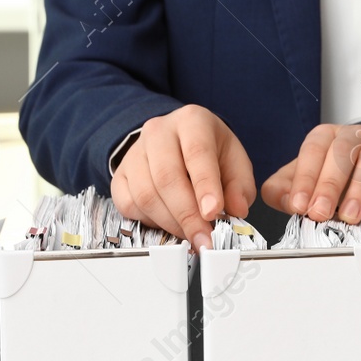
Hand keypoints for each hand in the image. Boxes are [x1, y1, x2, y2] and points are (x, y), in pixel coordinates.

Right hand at [111, 105, 255, 251]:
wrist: (178, 143)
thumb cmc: (210, 152)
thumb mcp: (235, 162)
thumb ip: (240, 187)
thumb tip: (237, 210)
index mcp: (192, 122)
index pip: (197, 153)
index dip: (205, 186)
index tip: (213, 214)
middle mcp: (159, 132)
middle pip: (167, 177)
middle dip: (188, 215)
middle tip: (204, 238)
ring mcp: (135, 152)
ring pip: (146, 194)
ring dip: (170, 222)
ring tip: (191, 234)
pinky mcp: (119, 173)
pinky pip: (127, 204)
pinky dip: (149, 221)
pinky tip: (168, 223)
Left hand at [261, 123, 360, 223]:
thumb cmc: (350, 170)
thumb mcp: (314, 177)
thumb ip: (289, 188)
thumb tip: (282, 199)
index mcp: (327, 137)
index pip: (312, 151)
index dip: (304, 178)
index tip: (297, 204)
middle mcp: (353, 135)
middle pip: (340, 152)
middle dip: (328, 185)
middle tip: (320, 213)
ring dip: (360, 188)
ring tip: (350, 215)